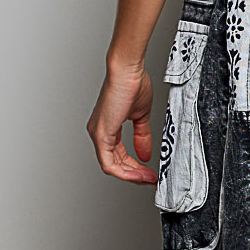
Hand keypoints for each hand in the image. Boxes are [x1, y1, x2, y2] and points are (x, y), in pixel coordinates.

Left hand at [87, 60, 157, 184]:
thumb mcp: (141, 116)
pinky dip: (124, 172)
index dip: (135, 167)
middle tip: (151, 179)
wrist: (127, 71)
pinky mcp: (101, 135)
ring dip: (131, 175)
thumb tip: (145, 154)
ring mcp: (98, 134)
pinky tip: (138, 174)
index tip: (150, 172)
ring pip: (112, 166)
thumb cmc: (132, 84)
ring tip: (148, 178)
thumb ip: (142, 137)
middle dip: (135, 174)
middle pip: (115, 164)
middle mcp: (99, 132)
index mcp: (107, 127)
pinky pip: (109, 164)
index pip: (119, 156)